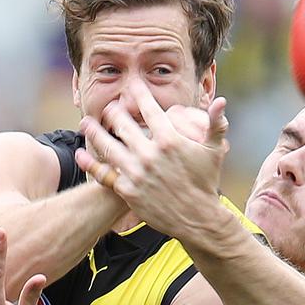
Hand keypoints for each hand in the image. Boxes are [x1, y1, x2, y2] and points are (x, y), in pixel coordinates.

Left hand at [76, 80, 228, 238]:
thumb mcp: (214, 151)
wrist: (197, 218)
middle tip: (108, 107)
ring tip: (85, 123)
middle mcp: (149, 154)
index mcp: (169, 139)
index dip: (138, 94)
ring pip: (108, 146)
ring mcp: (136, 173)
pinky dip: (91, 163)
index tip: (131, 86)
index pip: (148, 108)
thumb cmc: (206, 182)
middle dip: (113, 111)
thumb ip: (216, 124)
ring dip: (94, 132)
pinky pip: (104, 173)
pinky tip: (82, 154)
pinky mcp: (128, 191)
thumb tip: (222, 101)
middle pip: (122, 124)